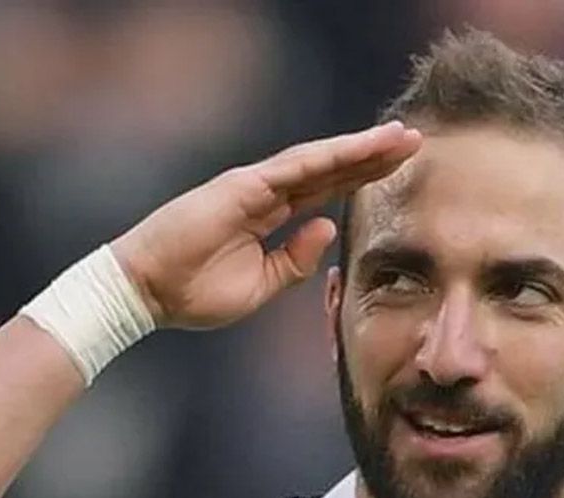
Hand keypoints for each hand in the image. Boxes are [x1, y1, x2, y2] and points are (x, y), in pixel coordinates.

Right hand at [110, 121, 420, 328]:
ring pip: (319, 161)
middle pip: (332, 169)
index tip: (402, 168)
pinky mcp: (241, 187)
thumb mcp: (261, 286)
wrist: (147, 293)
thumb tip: (330, 229)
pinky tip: (358, 148)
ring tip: (399, 137)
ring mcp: (255, 186)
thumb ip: (295, 260)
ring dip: (360, 148)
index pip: (329, 191)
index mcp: (273, 218)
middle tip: (415, 140)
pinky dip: (327, 156)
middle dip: (374, 156)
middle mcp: (268, 194)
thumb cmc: (194, 293)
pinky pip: (293, 168)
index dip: (364, 178)